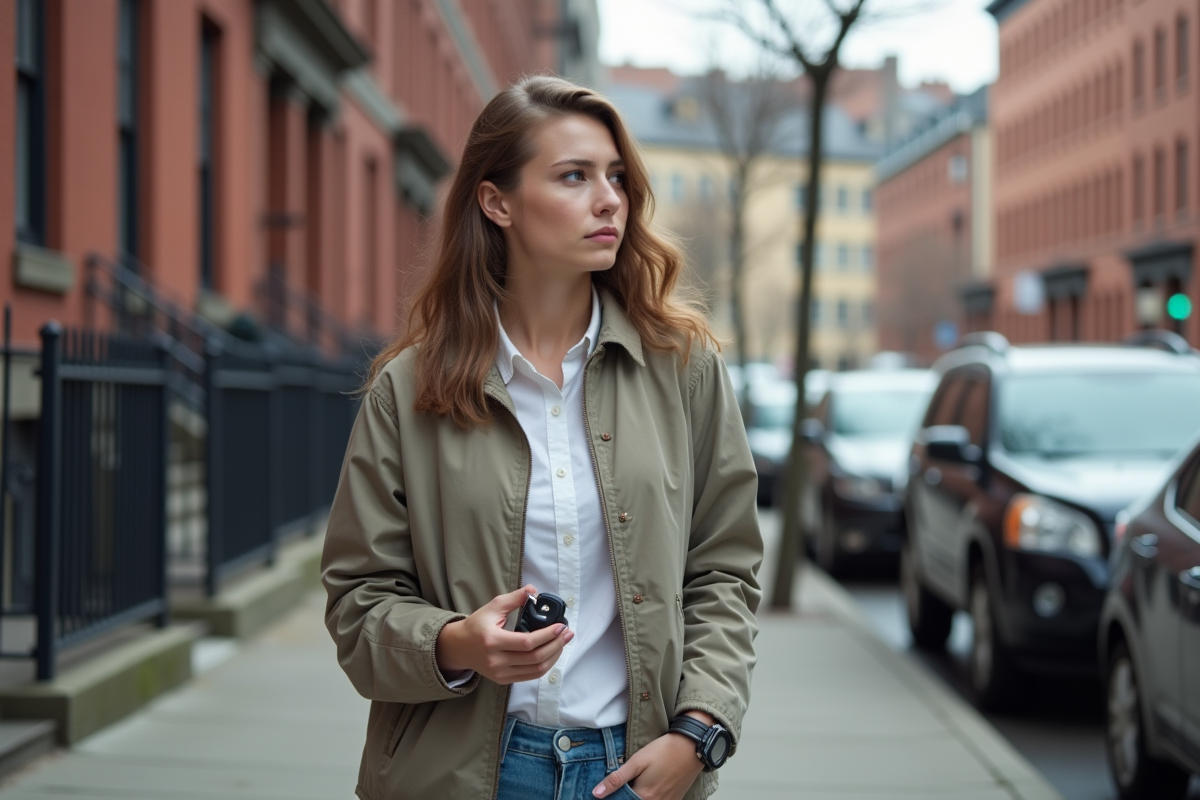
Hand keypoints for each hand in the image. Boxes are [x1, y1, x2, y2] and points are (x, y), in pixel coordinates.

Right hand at [435, 584, 573, 684]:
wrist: (459, 647)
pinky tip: (552, 653)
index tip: (561, 626)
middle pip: (535, 658)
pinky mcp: (503, 680)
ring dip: (554, 656)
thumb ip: (514, 598)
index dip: (547, 635)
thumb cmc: (477, 625)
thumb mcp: (493, 606)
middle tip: (567, 633)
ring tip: (563, 642)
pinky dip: (545, 665)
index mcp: (492, 641)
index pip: (527, 642)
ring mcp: (500, 673)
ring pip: (536, 670)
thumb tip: (534, 591)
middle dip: (556, 645)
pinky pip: (530, 676)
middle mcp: (496, 661)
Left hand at [591, 719, 707, 799]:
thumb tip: (596, 793)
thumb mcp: (637, 762)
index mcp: (644, 797)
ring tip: (639, 781)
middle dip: (626, 796)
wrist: (691, 746)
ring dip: (638, 796)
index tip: (609, 791)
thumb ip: (616, 779)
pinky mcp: (675, 799)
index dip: (614, 797)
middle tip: (630, 780)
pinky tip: (650, 786)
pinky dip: (651, 797)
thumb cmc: (663, 751)